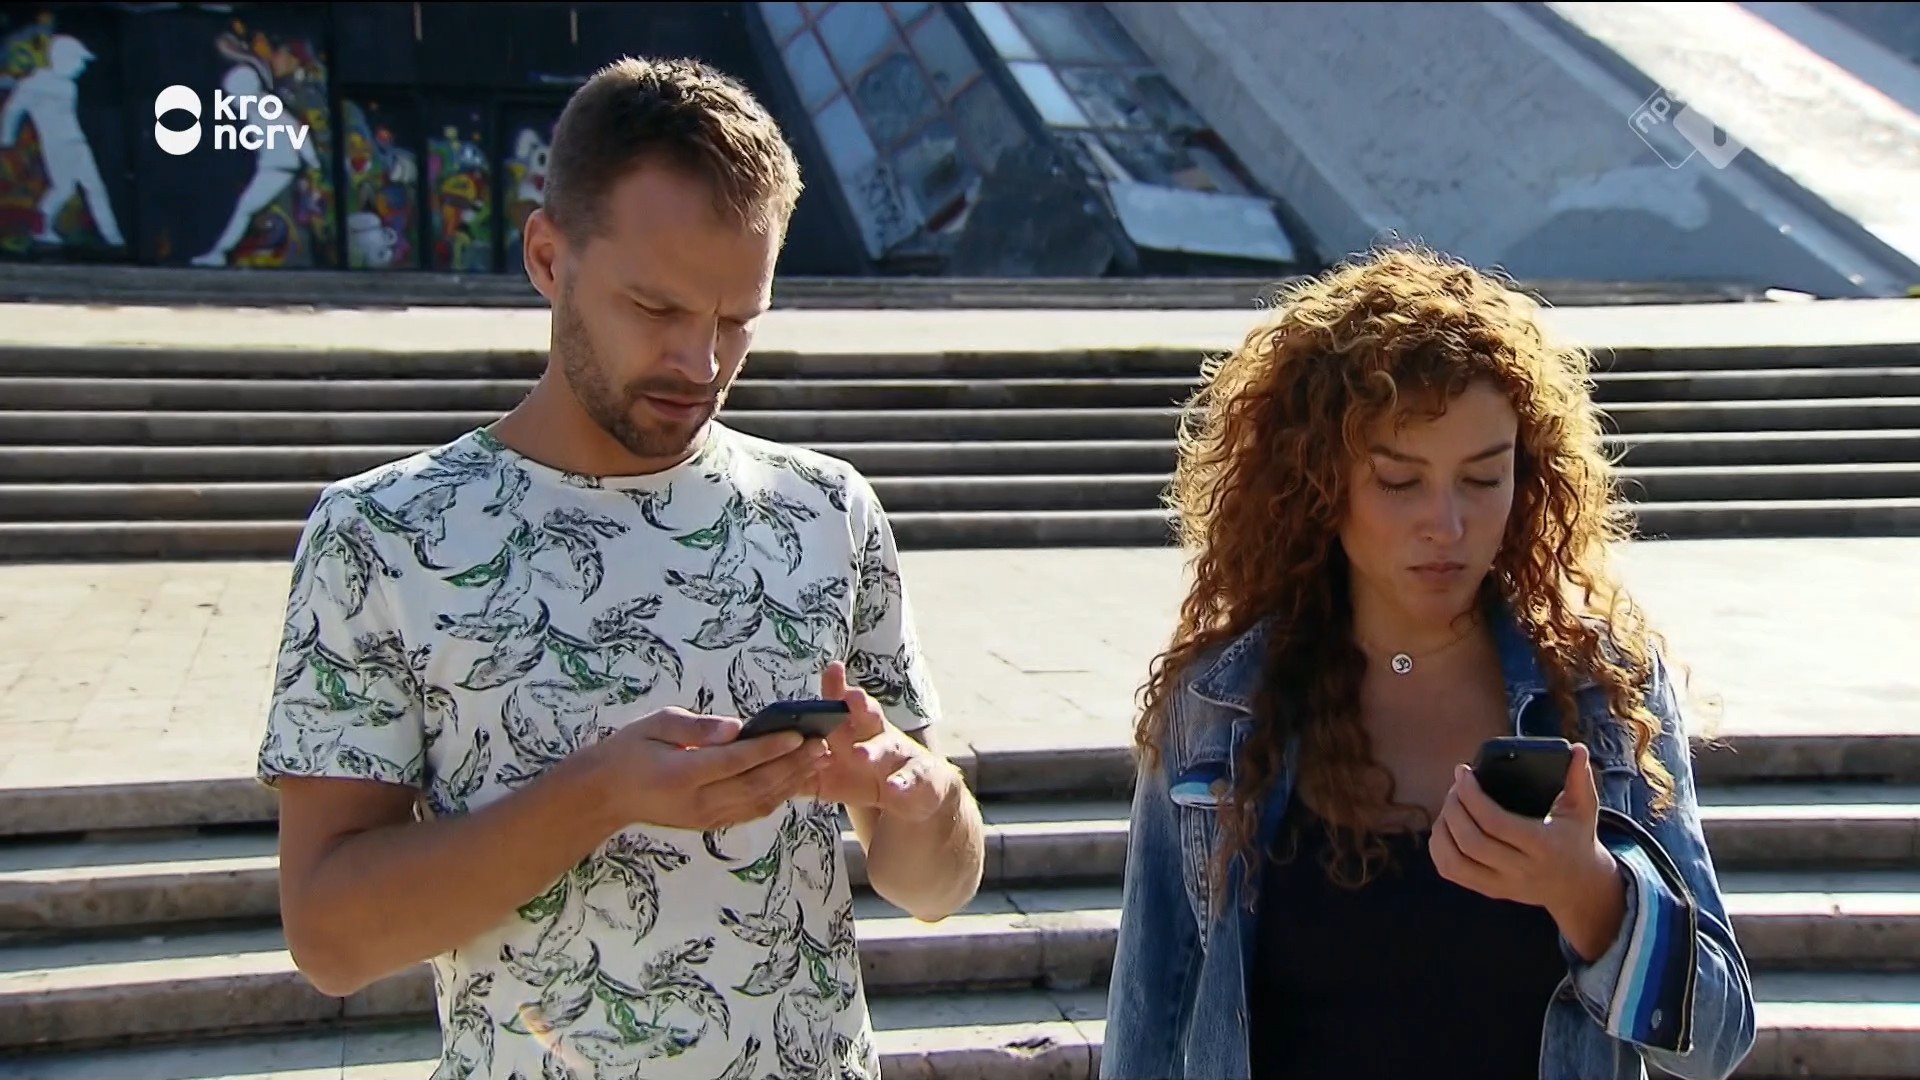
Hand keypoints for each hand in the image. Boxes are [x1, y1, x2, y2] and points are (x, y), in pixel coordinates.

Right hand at [592, 706, 829, 830]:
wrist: (606, 795)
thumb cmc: (629, 750)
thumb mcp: (656, 724)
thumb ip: (696, 727)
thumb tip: (736, 727)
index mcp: (681, 774)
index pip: (735, 761)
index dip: (769, 749)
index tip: (798, 734)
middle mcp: (698, 802)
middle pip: (755, 785)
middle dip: (792, 765)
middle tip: (822, 745)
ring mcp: (705, 818)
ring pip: (758, 802)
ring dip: (792, 783)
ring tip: (818, 761)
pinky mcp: (710, 825)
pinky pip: (750, 812)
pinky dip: (777, 797)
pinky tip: (795, 781)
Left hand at [809, 661, 954, 821]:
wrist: (914, 794)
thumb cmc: (865, 772)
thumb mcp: (830, 769)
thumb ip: (799, 764)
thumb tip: (757, 763)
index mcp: (852, 728)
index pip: (842, 704)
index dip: (837, 687)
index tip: (833, 669)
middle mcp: (875, 734)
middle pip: (868, 714)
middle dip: (860, 704)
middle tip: (850, 698)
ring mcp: (897, 755)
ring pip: (887, 746)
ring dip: (873, 750)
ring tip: (860, 754)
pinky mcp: (915, 778)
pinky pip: (908, 780)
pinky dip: (900, 784)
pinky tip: (893, 789)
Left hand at [1429, 743, 1623, 936]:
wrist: (1577, 885)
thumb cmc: (1575, 838)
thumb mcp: (1583, 810)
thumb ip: (1579, 779)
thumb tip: (1578, 749)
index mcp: (1543, 845)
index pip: (1495, 822)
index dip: (1471, 795)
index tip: (1463, 772)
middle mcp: (1521, 869)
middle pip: (1471, 841)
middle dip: (1454, 807)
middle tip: (1456, 786)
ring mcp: (1503, 884)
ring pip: (1454, 860)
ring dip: (1442, 828)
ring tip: (1450, 805)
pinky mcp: (1489, 890)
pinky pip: (1451, 872)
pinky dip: (1438, 848)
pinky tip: (1445, 827)